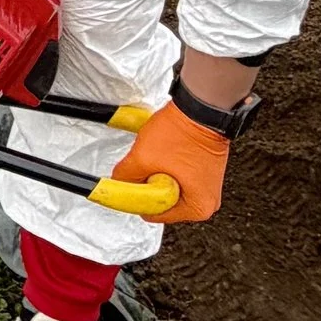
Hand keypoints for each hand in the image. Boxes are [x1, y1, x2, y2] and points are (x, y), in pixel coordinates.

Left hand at [111, 102, 232, 222]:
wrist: (200, 106)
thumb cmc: (183, 131)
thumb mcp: (142, 158)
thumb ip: (124, 178)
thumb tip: (114, 185)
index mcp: (197, 207)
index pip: (154, 214)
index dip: (138, 196)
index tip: (132, 179)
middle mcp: (205, 199)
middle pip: (160, 201)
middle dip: (149, 182)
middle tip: (151, 161)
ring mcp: (205, 184)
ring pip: (165, 185)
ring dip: (156, 171)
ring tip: (161, 152)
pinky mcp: (201, 169)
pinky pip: (174, 173)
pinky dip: (164, 163)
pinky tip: (165, 149)